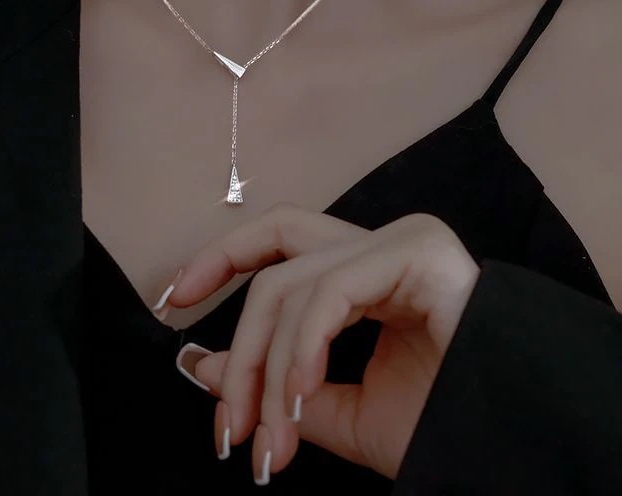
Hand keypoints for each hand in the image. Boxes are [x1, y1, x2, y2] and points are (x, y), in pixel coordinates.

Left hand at [161, 204, 479, 482]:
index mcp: (363, 270)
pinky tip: (296, 404)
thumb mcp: (338, 409)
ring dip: (265, 369)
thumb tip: (203, 364)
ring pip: (294, 283)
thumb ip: (274, 383)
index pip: (279, 242)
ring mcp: (400, 241)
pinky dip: (301, 351)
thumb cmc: (438, 421)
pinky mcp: (417, 254)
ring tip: (265, 439)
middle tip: (215, 406)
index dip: (221, 257)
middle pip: (277, 243)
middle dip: (226, 304)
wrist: (509, 442)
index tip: (174, 300)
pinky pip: (329, 293)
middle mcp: (380, 243)